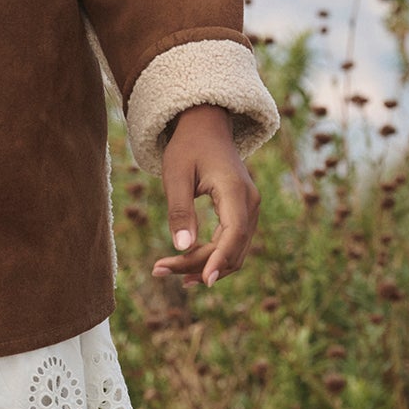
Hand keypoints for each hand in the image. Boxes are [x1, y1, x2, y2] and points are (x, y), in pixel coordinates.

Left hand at [150, 102, 260, 288]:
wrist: (206, 127)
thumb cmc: (188, 147)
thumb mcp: (175, 175)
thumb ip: (179, 210)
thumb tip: (182, 246)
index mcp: (235, 191)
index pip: (234, 234)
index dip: (219, 260)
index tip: (202, 281)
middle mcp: (250, 203)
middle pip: (231, 248)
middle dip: (198, 264)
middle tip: (158, 269)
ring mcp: (250, 209)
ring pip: (233, 250)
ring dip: (204, 264)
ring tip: (166, 270)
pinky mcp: (243, 213)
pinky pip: (232, 243)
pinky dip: (211, 256)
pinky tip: (187, 266)